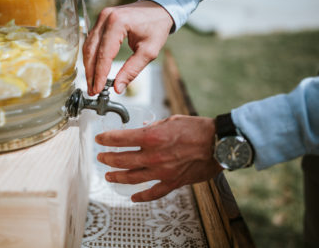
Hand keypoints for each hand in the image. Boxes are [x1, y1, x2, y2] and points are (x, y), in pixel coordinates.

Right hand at [83, 0, 172, 95]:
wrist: (158, 9)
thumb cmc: (156, 27)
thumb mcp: (149, 52)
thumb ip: (132, 70)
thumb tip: (118, 88)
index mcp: (117, 23)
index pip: (104, 54)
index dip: (99, 74)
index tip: (98, 89)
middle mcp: (105, 18)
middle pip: (91, 51)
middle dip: (91, 73)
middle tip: (92, 90)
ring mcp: (101, 18)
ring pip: (88, 47)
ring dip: (89, 66)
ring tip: (92, 84)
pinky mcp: (101, 21)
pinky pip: (91, 41)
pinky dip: (91, 57)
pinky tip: (93, 70)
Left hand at [95, 115, 223, 201]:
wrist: (218, 144)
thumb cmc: (197, 129)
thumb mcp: (171, 120)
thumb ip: (153, 126)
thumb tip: (142, 128)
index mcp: (152, 136)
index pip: (120, 139)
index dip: (106, 139)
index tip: (99, 139)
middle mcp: (153, 156)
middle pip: (121, 160)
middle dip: (107, 158)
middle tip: (101, 157)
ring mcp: (162, 172)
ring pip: (132, 177)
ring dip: (117, 176)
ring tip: (108, 175)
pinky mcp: (172, 182)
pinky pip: (153, 193)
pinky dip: (141, 197)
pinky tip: (133, 197)